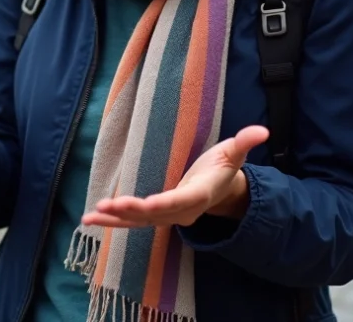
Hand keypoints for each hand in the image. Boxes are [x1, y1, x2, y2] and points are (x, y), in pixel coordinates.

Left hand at [81, 125, 269, 228]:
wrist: (220, 193)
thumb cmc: (222, 169)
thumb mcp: (233, 154)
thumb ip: (244, 143)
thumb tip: (262, 130)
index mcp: (198, 195)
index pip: (180, 201)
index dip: (163, 203)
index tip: (147, 203)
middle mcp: (181, 211)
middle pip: (154, 214)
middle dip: (131, 211)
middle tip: (108, 205)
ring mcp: (167, 217)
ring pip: (139, 221)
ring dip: (115, 218)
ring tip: (93, 215)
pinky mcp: (155, 217)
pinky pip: (131, 222)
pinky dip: (111, 221)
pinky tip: (90, 218)